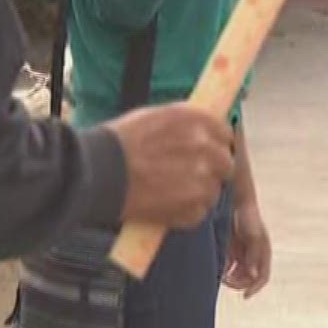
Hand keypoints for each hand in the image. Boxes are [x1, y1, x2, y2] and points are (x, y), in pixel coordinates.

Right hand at [107, 104, 234, 228]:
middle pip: (226, 163)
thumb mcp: (156, 116)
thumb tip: (201, 128)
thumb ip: (185, 122)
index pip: (225, 133)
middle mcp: (205, 148)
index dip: (217, 143)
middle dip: (212, 169)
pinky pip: (200, 211)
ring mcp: (202, 180)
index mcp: (197, 121)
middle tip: (190, 174)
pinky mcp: (193, 208)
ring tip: (172, 192)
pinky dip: (187, 211)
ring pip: (214, 190)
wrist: (101, 172)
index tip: (209, 150)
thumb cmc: (120, 141)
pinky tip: (167, 205)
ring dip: (199, 192)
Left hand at [223, 199, 271, 297]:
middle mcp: (254, 254)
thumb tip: (254, 275)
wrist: (235, 199)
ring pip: (238, 273)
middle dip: (239, 282)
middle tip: (227, 281)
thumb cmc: (247, 216)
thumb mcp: (253, 236)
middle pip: (248, 278)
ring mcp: (243, 251)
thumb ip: (254, 255)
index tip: (245, 296)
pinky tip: (218, 268)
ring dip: (231, 277)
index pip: (262, 277)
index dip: (255, 288)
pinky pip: (229, 265)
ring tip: (221, 275)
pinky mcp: (232, 248)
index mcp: (263, 252)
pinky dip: (225, 269)